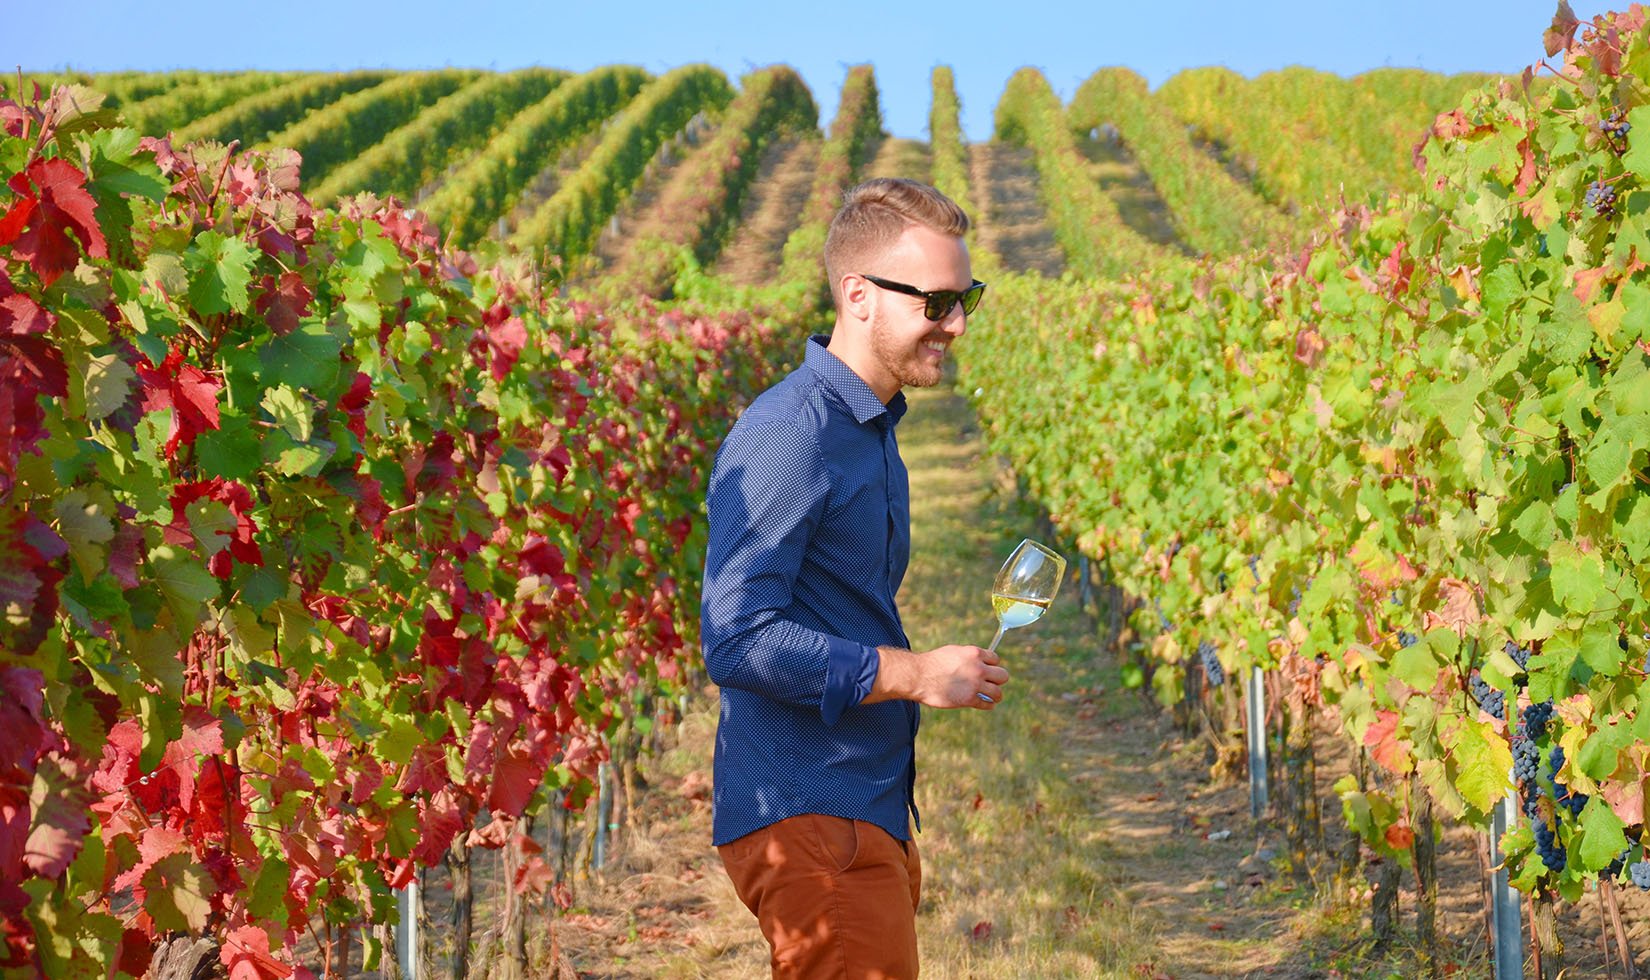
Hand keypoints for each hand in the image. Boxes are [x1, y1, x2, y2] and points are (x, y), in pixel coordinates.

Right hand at [866, 644, 1008, 709]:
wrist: (919, 676)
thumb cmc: (933, 663)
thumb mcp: (954, 652)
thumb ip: (969, 657)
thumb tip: (979, 661)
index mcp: (974, 653)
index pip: (996, 659)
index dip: (992, 666)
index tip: (987, 671)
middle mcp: (978, 668)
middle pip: (1003, 676)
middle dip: (998, 680)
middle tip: (991, 684)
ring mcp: (975, 685)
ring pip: (998, 692)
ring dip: (995, 695)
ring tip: (992, 697)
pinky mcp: (969, 699)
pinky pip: (987, 704)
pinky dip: (988, 705)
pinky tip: (985, 704)